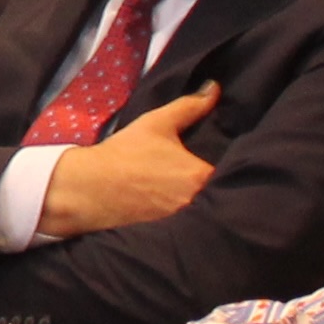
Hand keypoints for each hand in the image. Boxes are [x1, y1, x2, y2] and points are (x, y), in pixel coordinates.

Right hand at [39, 83, 221, 238]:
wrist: (90, 187)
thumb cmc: (126, 153)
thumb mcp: (157, 123)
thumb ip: (190, 107)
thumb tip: (215, 88)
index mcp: (201, 176)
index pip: (232, 174)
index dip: (233, 169)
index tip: (229, 163)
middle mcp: (198, 203)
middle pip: (221, 196)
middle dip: (220, 189)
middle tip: (212, 180)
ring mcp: (183, 222)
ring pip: (205, 213)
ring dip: (205, 206)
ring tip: (199, 197)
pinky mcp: (169, 235)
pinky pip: (188, 227)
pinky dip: (188, 220)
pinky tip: (179, 210)